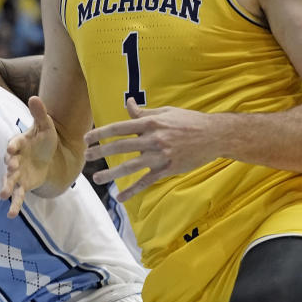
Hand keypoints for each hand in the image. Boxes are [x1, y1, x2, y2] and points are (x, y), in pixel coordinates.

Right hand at [0, 97, 58, 217]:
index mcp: (19, 143)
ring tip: (4, 196)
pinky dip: (15, 205)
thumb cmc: (44, 139)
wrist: (49, 155)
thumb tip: (34, 96)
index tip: (12, 149)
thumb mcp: (45, 126)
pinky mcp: (23, 186)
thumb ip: (39, 114)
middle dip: (10, 167)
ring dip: (7, 188)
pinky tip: (11, 215)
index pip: (14, 144)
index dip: (13, 147)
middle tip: (11, 169)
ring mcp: (18, 174)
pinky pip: (18, 196)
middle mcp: (15, 159)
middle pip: (10, 163)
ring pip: (10, 181)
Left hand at [84, 99, 218, 201]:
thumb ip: (145, 111)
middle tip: (87, 157)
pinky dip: (133, 190)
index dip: (102, 133)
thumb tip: (128, 104)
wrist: (214, 136)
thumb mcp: (167, 112)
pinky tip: (121, 197)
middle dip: (101, 151)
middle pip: (121, 146)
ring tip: (98, 178)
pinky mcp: (168, 169)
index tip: (88, 138)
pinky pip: (146, 181)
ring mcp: (160, 155)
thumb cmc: (189, 121)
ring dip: (112, 173)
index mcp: (152, 122)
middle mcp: (154, 139)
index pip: (120, 128)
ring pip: (131, 166)